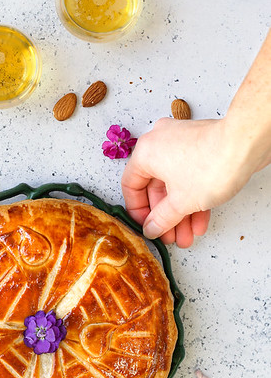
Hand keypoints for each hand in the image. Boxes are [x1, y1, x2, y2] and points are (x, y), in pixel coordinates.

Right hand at [121, 118, 249, 246]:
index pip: (131, 185)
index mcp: (145, 152)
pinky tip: (200, 219)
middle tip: (170, 235)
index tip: (147, 226)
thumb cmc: (211, 164)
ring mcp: (181, 142)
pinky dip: (193, 197)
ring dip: (181, 212)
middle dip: (165, 216)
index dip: (138, 211)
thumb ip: (161, 219)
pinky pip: (190, 175)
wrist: (246, 145)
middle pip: (155, 187)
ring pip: (175, 183)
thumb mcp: (180, 202)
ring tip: (188, 234)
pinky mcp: (200, 146)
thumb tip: (152, 228)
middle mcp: (159, 143)